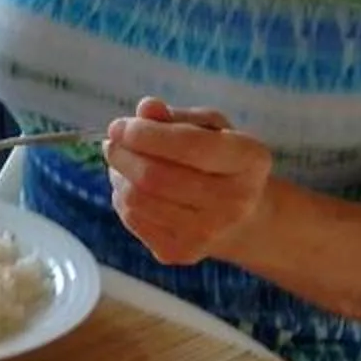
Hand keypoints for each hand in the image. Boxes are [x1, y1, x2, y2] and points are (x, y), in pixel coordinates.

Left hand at [102, 100, 274, 266]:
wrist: (242, 218)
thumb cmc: (222, 161)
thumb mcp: (210, 128)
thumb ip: (176, 117)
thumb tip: (146, 108)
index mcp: (249, 159)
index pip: (189, 146)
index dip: (145, 134)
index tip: (117, 126)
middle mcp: (234, 201)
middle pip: (156, 177)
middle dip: (123, 156)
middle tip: (111, 145)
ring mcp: (208, 233)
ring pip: (138, 200)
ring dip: (119, 177)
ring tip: (123, 164)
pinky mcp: (181, 252)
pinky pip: (133, 220)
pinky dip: (123, 199)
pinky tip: (134, 188)